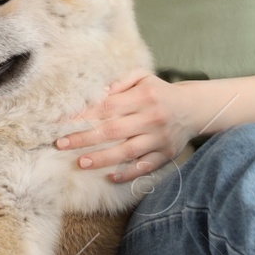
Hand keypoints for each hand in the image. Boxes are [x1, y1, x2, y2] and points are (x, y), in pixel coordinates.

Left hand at [55, 68, 196, 180]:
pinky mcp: (166, 154)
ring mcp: (159, 138)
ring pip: (127, 151)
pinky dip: (128, 173)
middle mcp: (151, 118)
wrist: (193, 108)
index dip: (84, 115)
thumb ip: (120, 82)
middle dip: (85, 138)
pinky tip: (110, 177)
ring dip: (102, 159)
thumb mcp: (142, 77)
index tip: (63, 123)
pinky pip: (145, 167)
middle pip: (113, 130)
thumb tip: (98, 93)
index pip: (107, 107)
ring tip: (81, 162)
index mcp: (144, 97)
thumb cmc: (159, 92)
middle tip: (61, 144)